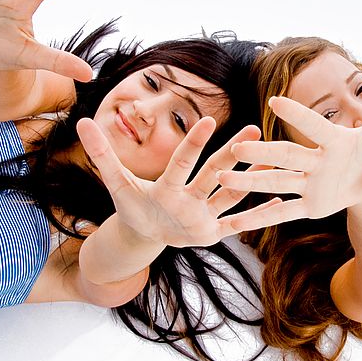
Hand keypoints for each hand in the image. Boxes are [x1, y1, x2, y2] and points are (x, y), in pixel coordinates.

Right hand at [76, 117, 281, 247]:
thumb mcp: (117, 183)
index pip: (181, 165)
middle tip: (252, 130)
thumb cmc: (133, 205)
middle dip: (232, 154)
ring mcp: (202, 222)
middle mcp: (186, 207)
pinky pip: (239, 224)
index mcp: (165, 193)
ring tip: (273, 157)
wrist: (145, 239)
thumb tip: (80, 121)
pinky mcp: (214, 233)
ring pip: (232, 196)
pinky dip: (259, 215)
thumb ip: (102, 154)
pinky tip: (281, 201)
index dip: (193, 143)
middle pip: (213, 176)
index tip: (210, 120)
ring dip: (253, 178)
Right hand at [216, 74, 361, 229]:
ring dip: (252, 182)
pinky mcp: (308, 205)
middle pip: (286, 156)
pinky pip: (282, 214)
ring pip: (277, 183)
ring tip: (223, 178)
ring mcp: (309, 184)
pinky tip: (232, 225)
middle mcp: (316, 161)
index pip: (317, 127)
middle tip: (236, 148)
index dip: (301, 115)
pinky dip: (260, 220)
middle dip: (263, 153)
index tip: (276, 100)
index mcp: (335, 141)